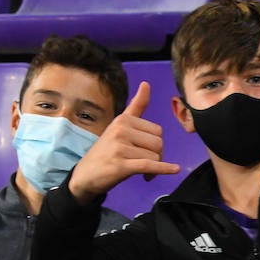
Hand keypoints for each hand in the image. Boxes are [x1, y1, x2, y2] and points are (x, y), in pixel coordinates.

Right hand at [68, 82, 179, 202]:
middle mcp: (121, 130)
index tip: (147, 152)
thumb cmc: (105, 152)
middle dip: (157, 156)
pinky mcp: (121, 165)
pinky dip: (163, 169)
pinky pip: (149, 165)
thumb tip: (146, 83)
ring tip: (143, 173)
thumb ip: (136, 107)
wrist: (84, 176)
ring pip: (155, 156)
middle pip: (158, 143)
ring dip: (154, 169)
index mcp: (123, 119)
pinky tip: (174, 170)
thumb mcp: (119, 126)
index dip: (156, 144)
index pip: (157, 130)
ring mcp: (120, 147)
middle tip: (146, 165)